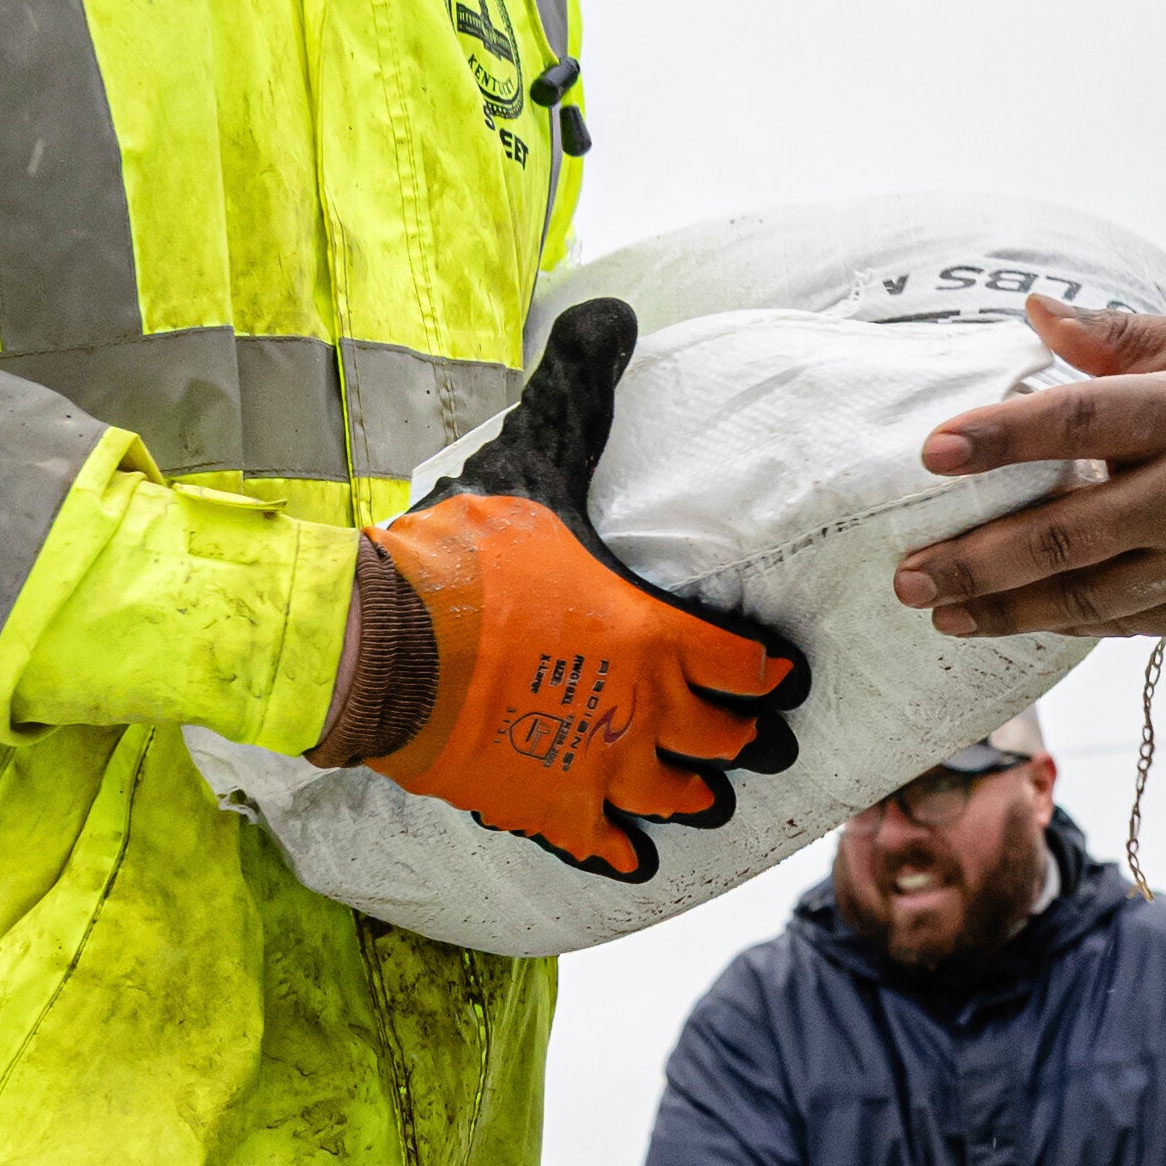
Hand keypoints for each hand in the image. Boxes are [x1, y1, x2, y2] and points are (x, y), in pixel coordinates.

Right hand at [327, 303, 803, 878]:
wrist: (382, 646)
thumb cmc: (463, 556)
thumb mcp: (536, 455)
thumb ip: (583, 387)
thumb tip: (612, 310)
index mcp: (660, 636)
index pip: (747, 668)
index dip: (771, 676)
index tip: (784, 680)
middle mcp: (646, 714)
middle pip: (725, 740)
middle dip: (747, 741)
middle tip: (763, 745)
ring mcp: (597, 769)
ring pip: (675, 800)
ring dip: (697, 799)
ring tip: (708, 799)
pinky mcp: (543, 810)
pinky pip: (602, 846)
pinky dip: (623, 851)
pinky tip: (634, 856)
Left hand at [892, 303, 1165, 642]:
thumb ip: (1122, 339)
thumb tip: (1034, 313)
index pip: (1078, 418)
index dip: (1002, 436)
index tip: (934, 451)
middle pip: (1064, 530)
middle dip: (975, 558)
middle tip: (908, 573)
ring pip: (1089, 593)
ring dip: (1005, 608)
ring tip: (942, 613)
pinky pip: (1132, 621)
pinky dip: (1069, 622)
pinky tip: (1017, 622)